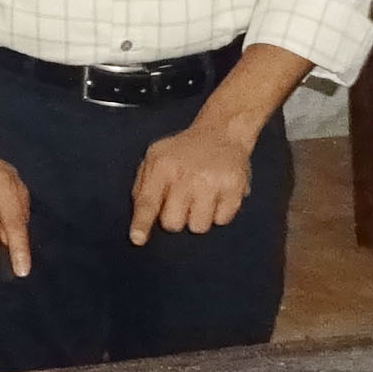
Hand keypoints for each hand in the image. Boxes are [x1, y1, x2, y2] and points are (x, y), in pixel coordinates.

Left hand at [131, 121, 253, 241]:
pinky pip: (222, 220)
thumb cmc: (183, 151)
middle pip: (173, 223)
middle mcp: (187, 175)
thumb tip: (140, 219)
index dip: (141, 224)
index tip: (138, 239)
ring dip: (198, 218)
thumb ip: (142, 188)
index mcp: (162, 166)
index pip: (148, 202)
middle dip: (175, 218)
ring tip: (201, 198)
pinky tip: (217, 195)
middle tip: (182, 201)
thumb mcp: (155, 158)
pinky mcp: (235, 188)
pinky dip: (219, 213)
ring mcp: (212, 183)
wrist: (221, 132)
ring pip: (198, 227)